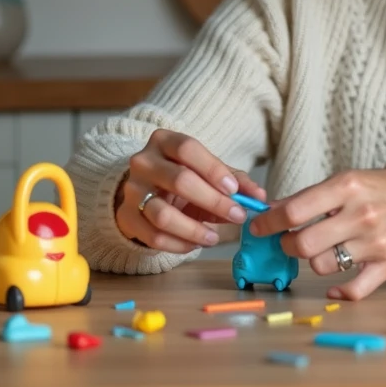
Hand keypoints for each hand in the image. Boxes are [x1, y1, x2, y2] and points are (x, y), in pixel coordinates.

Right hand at [114, 129, 266, 254]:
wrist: (143, 191)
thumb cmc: (181, 178)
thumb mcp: (206, 172)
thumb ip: (234, 181)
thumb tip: (259, 197)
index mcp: (163, 141)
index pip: (187, 148)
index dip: (213, 169)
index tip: (235, 190)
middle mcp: (143, 162)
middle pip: (179, 181)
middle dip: (213, 201)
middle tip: (237, 216)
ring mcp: (132, 191)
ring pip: (163, 214)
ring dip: (195, 230)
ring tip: (214, 237)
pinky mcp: (126, 218)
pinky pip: (154, 237)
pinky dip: (180, 244)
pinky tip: (196, 244)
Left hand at [249, 169, 385, 300]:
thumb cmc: (375, 189)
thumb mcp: (343, 181)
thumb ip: (307, 198)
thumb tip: (269, 211)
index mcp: (346, 188)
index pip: (295, 211)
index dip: (269, 222)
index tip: (258, 227)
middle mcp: (360, 216)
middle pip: (304, 244)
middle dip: (287, 245)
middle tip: (288, 241)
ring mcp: (375, 243)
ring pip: (323, 266)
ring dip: (314, 261)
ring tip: (321, 250)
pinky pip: (354, 290)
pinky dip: (339, 292)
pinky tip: (332, 288)